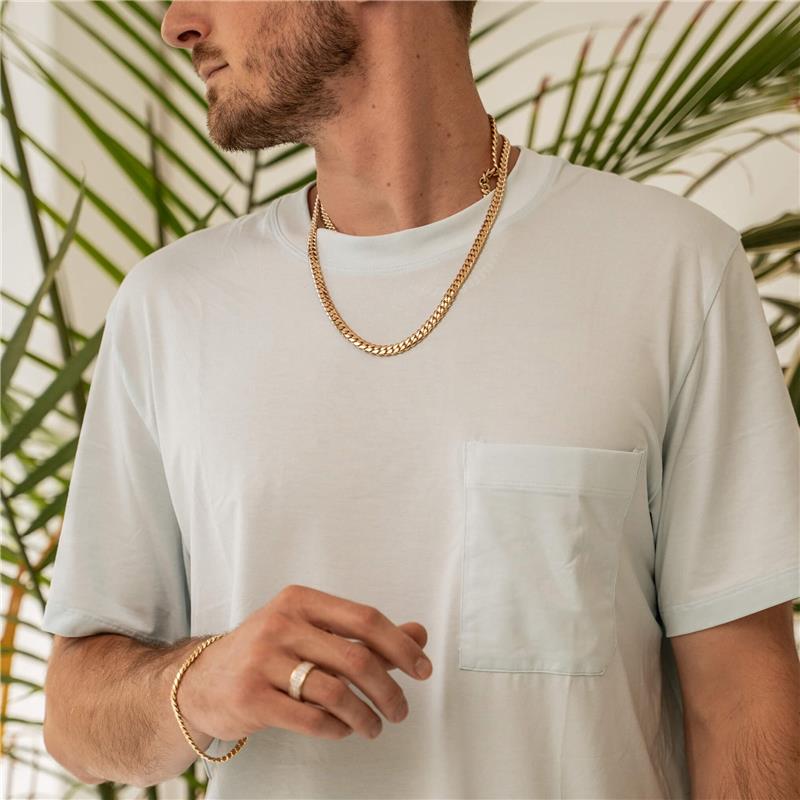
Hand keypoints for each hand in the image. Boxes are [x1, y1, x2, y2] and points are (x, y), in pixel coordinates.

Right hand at [177, 584, 432, 742]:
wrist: (201, 680)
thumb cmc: (267, 652)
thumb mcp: (311, 630)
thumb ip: (363, 633)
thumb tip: (418, 634)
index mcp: (300, 600)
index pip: (365, 619)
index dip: (400, 646)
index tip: (422, 668)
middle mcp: (280, 624)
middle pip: (356, 658)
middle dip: (389, 689)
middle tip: (401, 709)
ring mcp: (262, 660)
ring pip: (336, 691)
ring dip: (365, 716)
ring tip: (374, 726)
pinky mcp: (250, 698)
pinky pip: (310, 718)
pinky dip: (336, 728)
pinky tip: (342, 729)